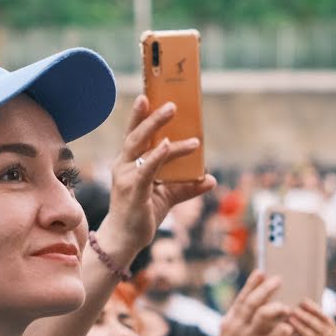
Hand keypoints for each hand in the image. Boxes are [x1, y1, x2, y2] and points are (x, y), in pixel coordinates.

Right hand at [96, 95, 216, 269]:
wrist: (126, 239)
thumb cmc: (141, 214)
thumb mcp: (167, 197)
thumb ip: (186, 186)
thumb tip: (210, 179)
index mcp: (129, 163)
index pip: (134, 134)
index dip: (139, 115)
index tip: (147, 95)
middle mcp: (125, 165)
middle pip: (137, 134)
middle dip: (152, 116)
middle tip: (171, 103)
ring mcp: (127, 176)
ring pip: (143, 146)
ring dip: (158, 127)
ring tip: (173, 113)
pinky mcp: (134, 189)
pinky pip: (147, 168)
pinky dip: (158, 155)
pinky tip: (168, 145)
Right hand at [217, 273, 289, 335]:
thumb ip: (240, 320)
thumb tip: (253, 302)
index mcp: (230, 323)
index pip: (242, 299)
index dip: (252, 284)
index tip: (261, 272)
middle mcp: (238, 329)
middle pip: (253, 302)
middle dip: (267, 289)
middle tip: (279, 280)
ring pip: (265, 315)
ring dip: (278, 307)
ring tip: (286, 307)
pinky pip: (278, 334)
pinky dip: (285, 328)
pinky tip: (290, 327)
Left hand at [286, 303, 335, 335]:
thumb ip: (310, 325)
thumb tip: (300, 303)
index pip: (327, 320)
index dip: (315, 310)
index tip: (302, 301)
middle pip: (321, 329)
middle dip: (306, 318)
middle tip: (292, 309)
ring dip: (300, 328)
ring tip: (288, 319)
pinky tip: (286, 335)